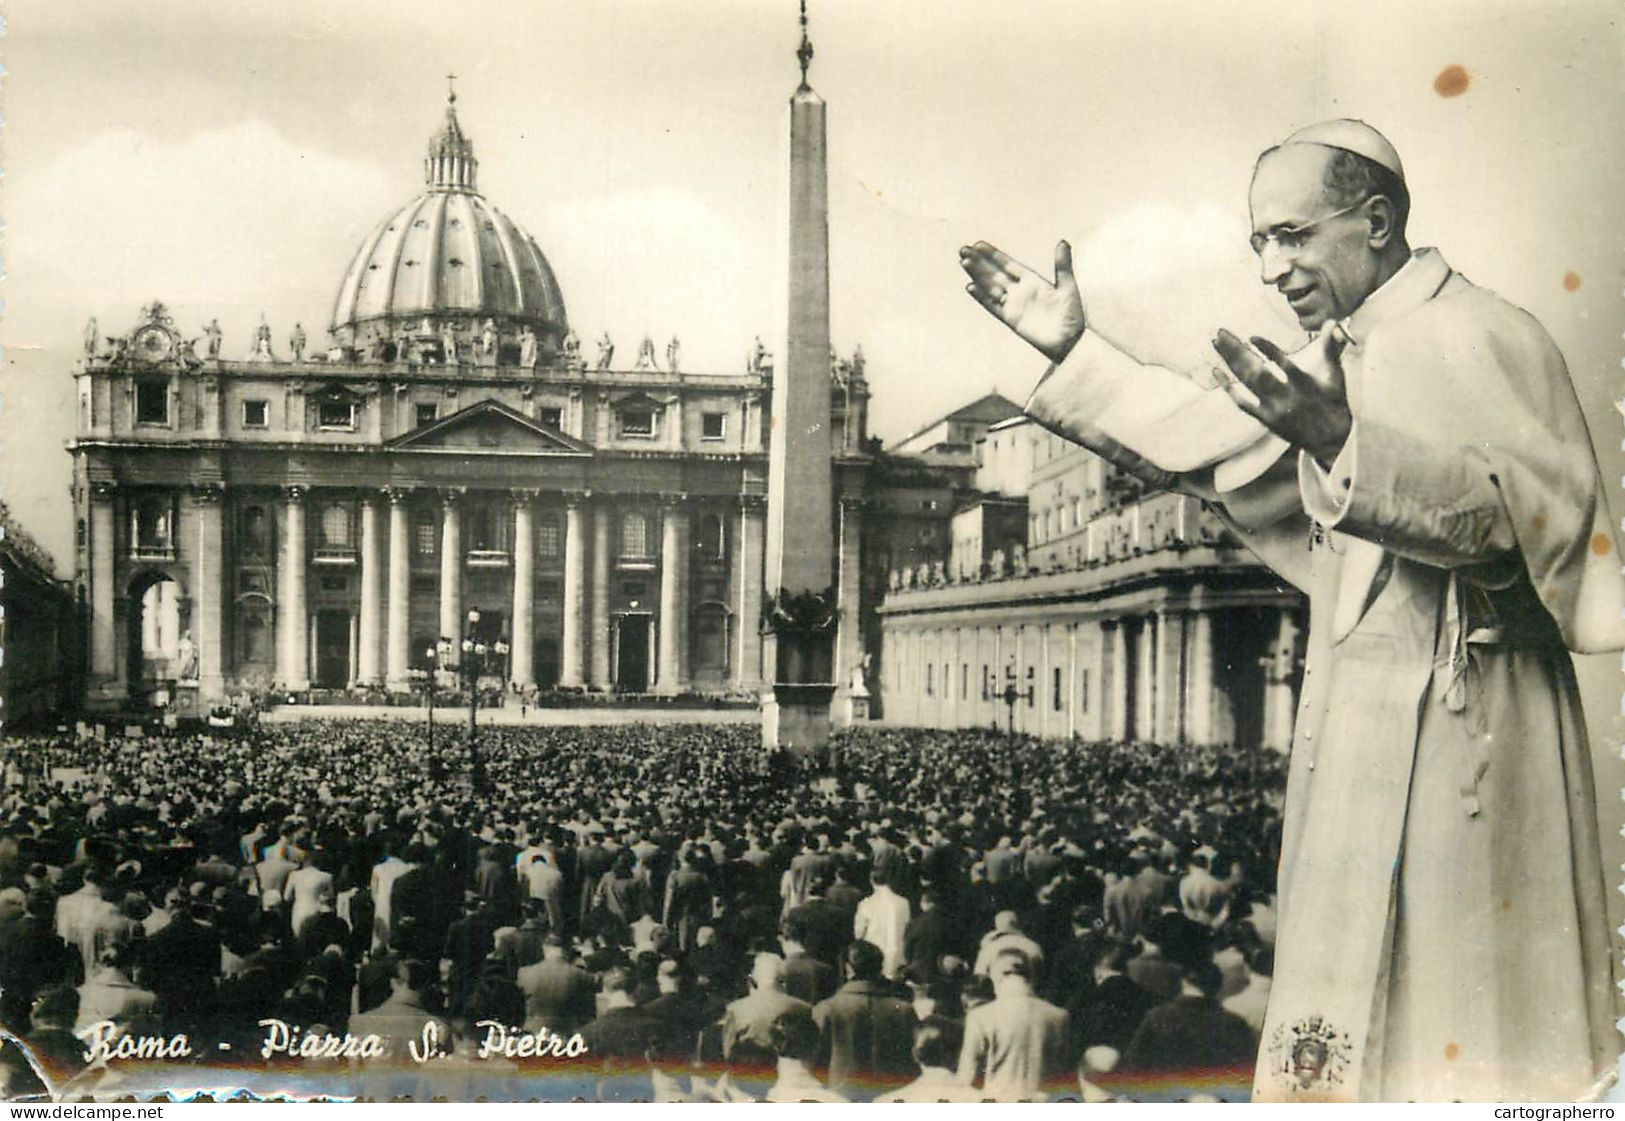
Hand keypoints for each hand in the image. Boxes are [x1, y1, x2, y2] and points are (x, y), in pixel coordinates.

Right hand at [959, 240, 1085, 363]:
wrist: (1069, 342)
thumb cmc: (1072, 316)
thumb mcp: (1067, 287)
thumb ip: (1062, 265)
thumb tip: (1063, 242)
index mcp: (1032, 281)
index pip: (1008, 265)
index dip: (993, 255)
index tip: (978, 244)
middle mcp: (1019, 291)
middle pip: (994, 273)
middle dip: (979, 262)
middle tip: (964, 249)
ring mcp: (1013, 305)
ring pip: (990, 286)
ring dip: (977, 275)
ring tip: (964, 262)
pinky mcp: (1010, 319)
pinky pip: (993, 306)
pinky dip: (981, 297)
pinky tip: (971, 287)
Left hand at [1212, 329, 1351, 465]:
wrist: (1328, 440)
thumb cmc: (1332, 401)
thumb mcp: (1335, 374)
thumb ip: (1331, 347)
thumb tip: (1333, 321)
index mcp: (1305, 386)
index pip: (1285, 367)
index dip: (1269, 352)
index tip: (1252, 337)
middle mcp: (1286, 399)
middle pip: (1257, 373)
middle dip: (1237, 352)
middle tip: (1221, 332)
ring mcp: (1272, 410)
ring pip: (1247, 384)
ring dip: (1230, 361)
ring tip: (1216, 342)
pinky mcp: (1264, 419)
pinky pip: (1242, 403)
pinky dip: (1228, 387)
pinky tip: (1217, 371)